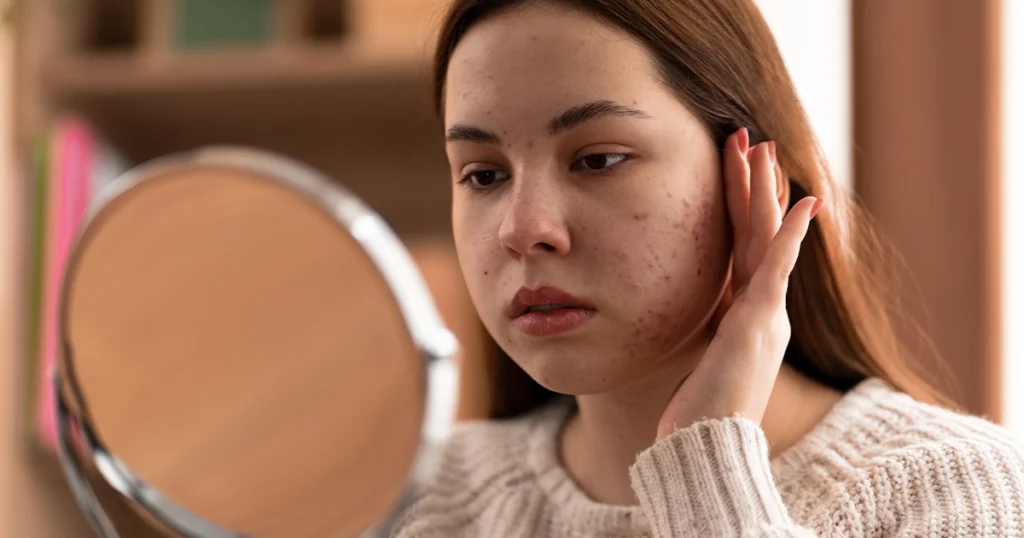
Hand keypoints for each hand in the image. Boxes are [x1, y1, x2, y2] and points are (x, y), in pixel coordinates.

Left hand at [656, 128, 821, 438]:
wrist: (707, 448)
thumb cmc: (698, 415)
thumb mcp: (700, 361)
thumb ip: (703, 332)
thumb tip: (686, 315)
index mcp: (745, 317)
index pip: (743, 250)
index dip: (740, 209)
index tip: (737, 173)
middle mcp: (762, 310)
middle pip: (756, 233)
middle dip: (751, 184)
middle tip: (749, 139)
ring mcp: (764, 314)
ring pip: (765, 238)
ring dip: (762, 190)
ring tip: (761, 146)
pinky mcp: (758, 322)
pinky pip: (777, 267)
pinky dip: (789, 234)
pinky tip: (801, 200)